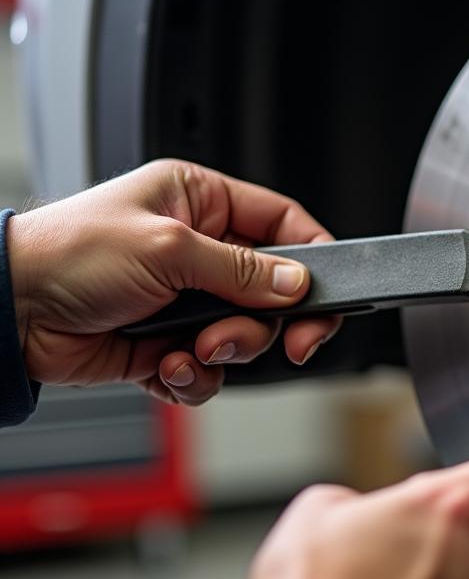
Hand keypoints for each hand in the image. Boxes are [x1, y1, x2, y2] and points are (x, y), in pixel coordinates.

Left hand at [6, 159, 341, 403]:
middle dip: (269, 322)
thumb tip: (295, 283)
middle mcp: (199, 250)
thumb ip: (241, 269)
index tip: (326, 293)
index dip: (312, 258)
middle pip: (273, 291)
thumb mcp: (168, 248)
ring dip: (226, 350)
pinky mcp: (167, 343)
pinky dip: (194, 376)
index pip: (282, 224)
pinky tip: (167, 365)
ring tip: (193, 347)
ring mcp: (184, 299)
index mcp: (201, 202)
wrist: (6, 312)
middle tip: (286, 341)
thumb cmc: (67, 254)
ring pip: (244, 336)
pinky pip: (209, 369)